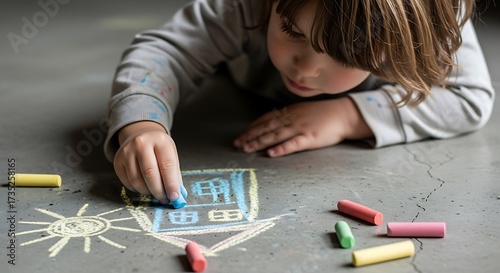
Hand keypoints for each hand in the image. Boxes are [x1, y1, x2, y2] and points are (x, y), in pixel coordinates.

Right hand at [113, 121, 185, 207]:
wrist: (141, 136)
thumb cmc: (159, 148)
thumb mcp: (171, 155)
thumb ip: (174, 175)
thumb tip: (178, 195)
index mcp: (160, 141)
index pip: (167, 165)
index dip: (171, 184)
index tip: (175, 197)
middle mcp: (141, 144)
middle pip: (150, 173)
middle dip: (158, 191)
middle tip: (164, 199)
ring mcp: (127, 151)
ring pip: (137, 180)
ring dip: (147, 192)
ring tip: (154, 193)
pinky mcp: (117, 161)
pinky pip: (127, 182)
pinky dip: (137, 189)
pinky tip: (144, 187)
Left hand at [233, 97, 372, 156]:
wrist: (343, 115)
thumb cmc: (323, 114)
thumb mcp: (302, 111)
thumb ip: (288, 116)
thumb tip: (273, 123)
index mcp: (289, 112)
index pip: (266, 119)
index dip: (252, 127)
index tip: (241, 135)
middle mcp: (291, 119)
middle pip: (266, 127)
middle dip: (250, 136)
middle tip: (237, 144)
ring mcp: (300, 128)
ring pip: (275, 135)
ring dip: (259, 142)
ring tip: (247, 148)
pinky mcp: (310, 138)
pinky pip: (293, 144)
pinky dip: (281, 148)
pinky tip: (271, 153)